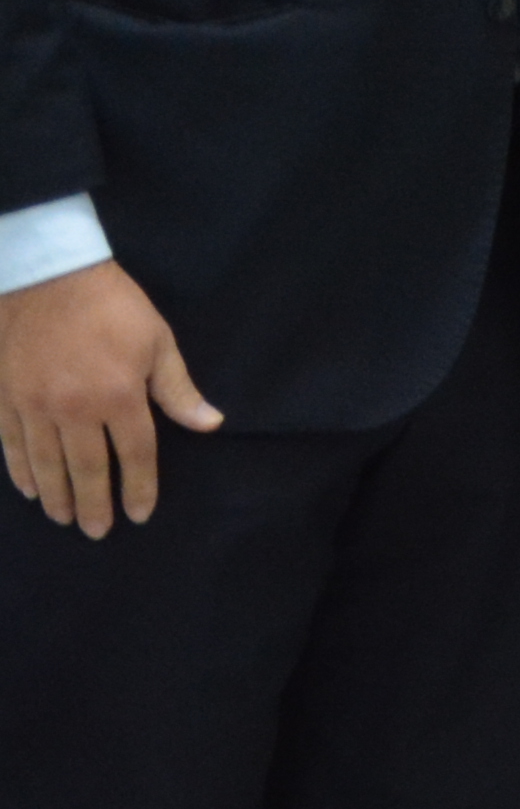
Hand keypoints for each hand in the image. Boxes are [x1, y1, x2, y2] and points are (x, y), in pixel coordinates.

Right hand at [0, 258, 218, 535]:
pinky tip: (30, 489)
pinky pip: (12, 444)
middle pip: (87, 469)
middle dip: (94, 504)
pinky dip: (21, 470)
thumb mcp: (158, 342)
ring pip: (46, 464)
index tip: (141, 514)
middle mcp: (75, 410)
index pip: (134, 455)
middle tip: (97, 532)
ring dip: (57, 496)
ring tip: (64, 519)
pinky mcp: (5, 397)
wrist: (47, 275)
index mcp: (119, 397)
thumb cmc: (112, 306)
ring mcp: (34, 405)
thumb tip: (210, 424)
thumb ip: (178, 389)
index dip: (140, 487)